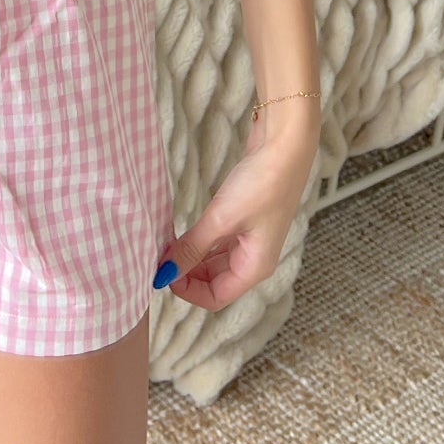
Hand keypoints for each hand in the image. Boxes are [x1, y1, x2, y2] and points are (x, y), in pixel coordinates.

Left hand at [155, 109, 319, 311]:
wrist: (285, 146)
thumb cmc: (261, 185)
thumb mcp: (220, 219)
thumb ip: (192, 248)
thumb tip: (165, 273)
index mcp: (255, 267)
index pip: (216, 298)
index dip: (187, 291)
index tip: (162, 272)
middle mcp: (254, 258)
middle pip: (214, 281)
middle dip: (186, 273)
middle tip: (159, 255)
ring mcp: (251, 238)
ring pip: (214, 261)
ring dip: (191, 256)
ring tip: (166, 243)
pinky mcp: (245, 219)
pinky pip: (218, 241)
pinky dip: (200, 241)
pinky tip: (182, 231)